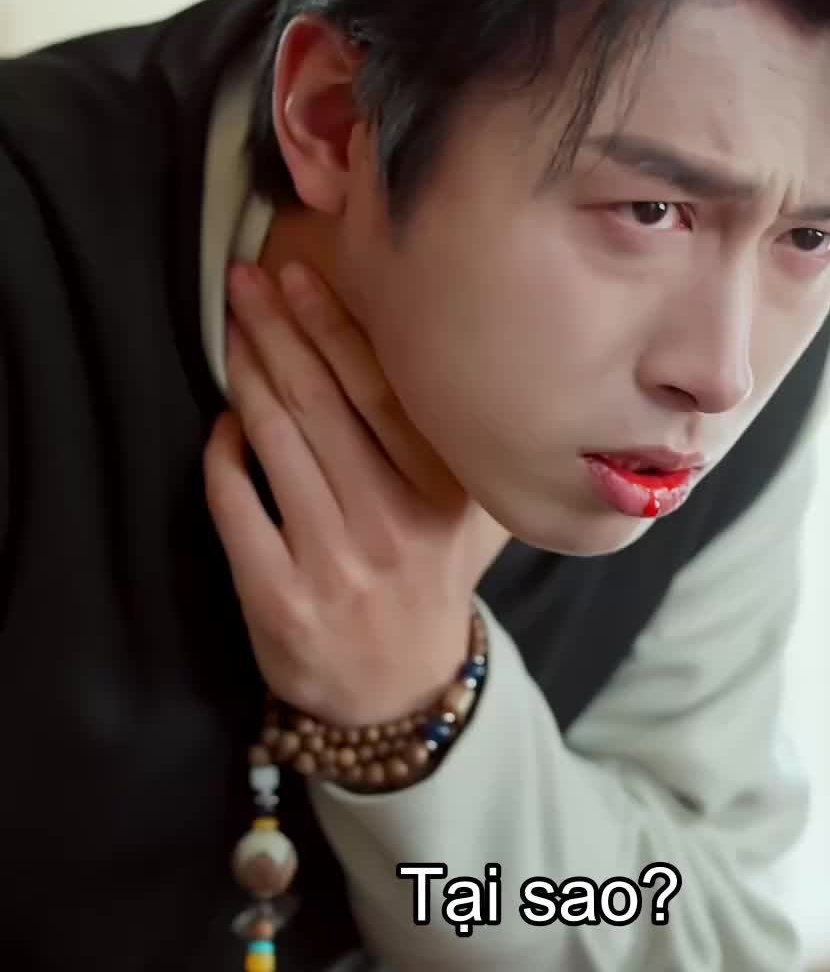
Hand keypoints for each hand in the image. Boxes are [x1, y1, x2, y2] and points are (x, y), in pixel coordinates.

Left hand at [203, 261, 507, 728]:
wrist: (401, 695)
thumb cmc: (425, 581)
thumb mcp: (465, 516)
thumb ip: (452, 442)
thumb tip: (420, 339)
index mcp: (445, 496)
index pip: (381, 391)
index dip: (333, 326)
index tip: (298, 276)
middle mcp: (394, 526)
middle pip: (321, 404)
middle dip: (276, 332)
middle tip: (244, 282)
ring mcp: (336, 565)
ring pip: (276, 445)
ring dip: (246, 377)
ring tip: (231, 332)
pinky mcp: (280, 600)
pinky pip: (237, 508)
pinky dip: (222, 457)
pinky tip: (221, 425)